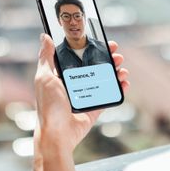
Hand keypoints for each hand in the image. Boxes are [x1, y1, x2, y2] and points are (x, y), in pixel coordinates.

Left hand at [34, 34, 128, 154]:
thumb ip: (46, 57)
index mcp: (63, 74)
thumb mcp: (45, 77)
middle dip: (108, 58)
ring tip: (122, 68)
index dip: (91, 47)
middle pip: (96, 65)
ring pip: (105, 79)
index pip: (80, 55)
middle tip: (117, 54)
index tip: (102, 40)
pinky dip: (119, 88)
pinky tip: (124, 82)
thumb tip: (45, 36)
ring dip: (116, 71)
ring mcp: (87, 95)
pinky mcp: (95, 107)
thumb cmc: (48, 106)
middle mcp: (76, 83)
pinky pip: (110, 95)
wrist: (57, 134)